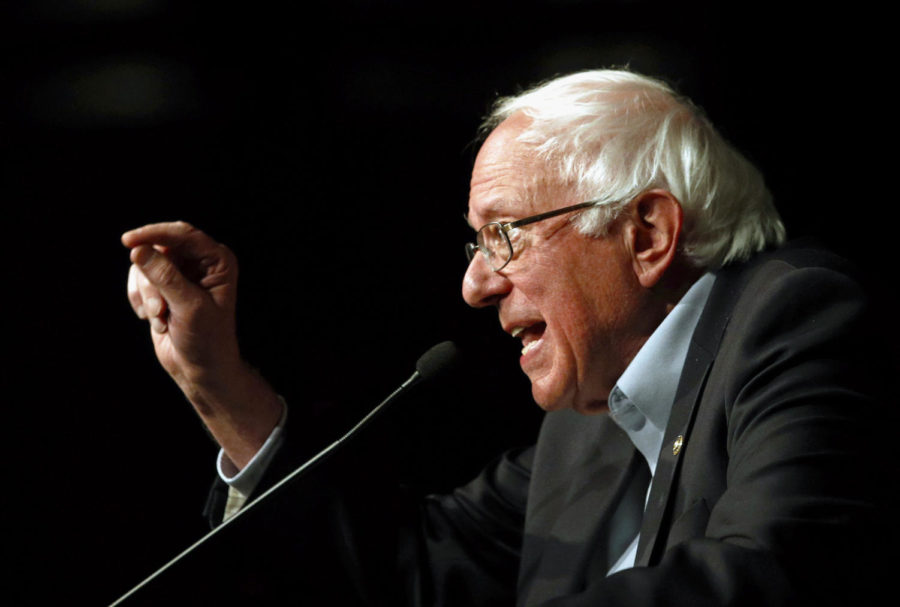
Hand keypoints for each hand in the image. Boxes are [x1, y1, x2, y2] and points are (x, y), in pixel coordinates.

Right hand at [122, 221, 281, 467]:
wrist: (200, 369)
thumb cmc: (206, 340)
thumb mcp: (189, 307)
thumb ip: (165, 277)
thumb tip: (139, 250)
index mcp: (217, 261)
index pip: (183, 234)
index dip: (154, 234)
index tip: (128, 242)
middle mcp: (200, 262)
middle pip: (159, 248)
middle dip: (151, 278)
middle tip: (157, 307)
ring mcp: (180, 274)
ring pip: (144, 265)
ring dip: (147, 295)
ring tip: (161, 319)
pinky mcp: (163, 288)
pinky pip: (138, 280)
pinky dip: (141, 300)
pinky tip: (155, 321)